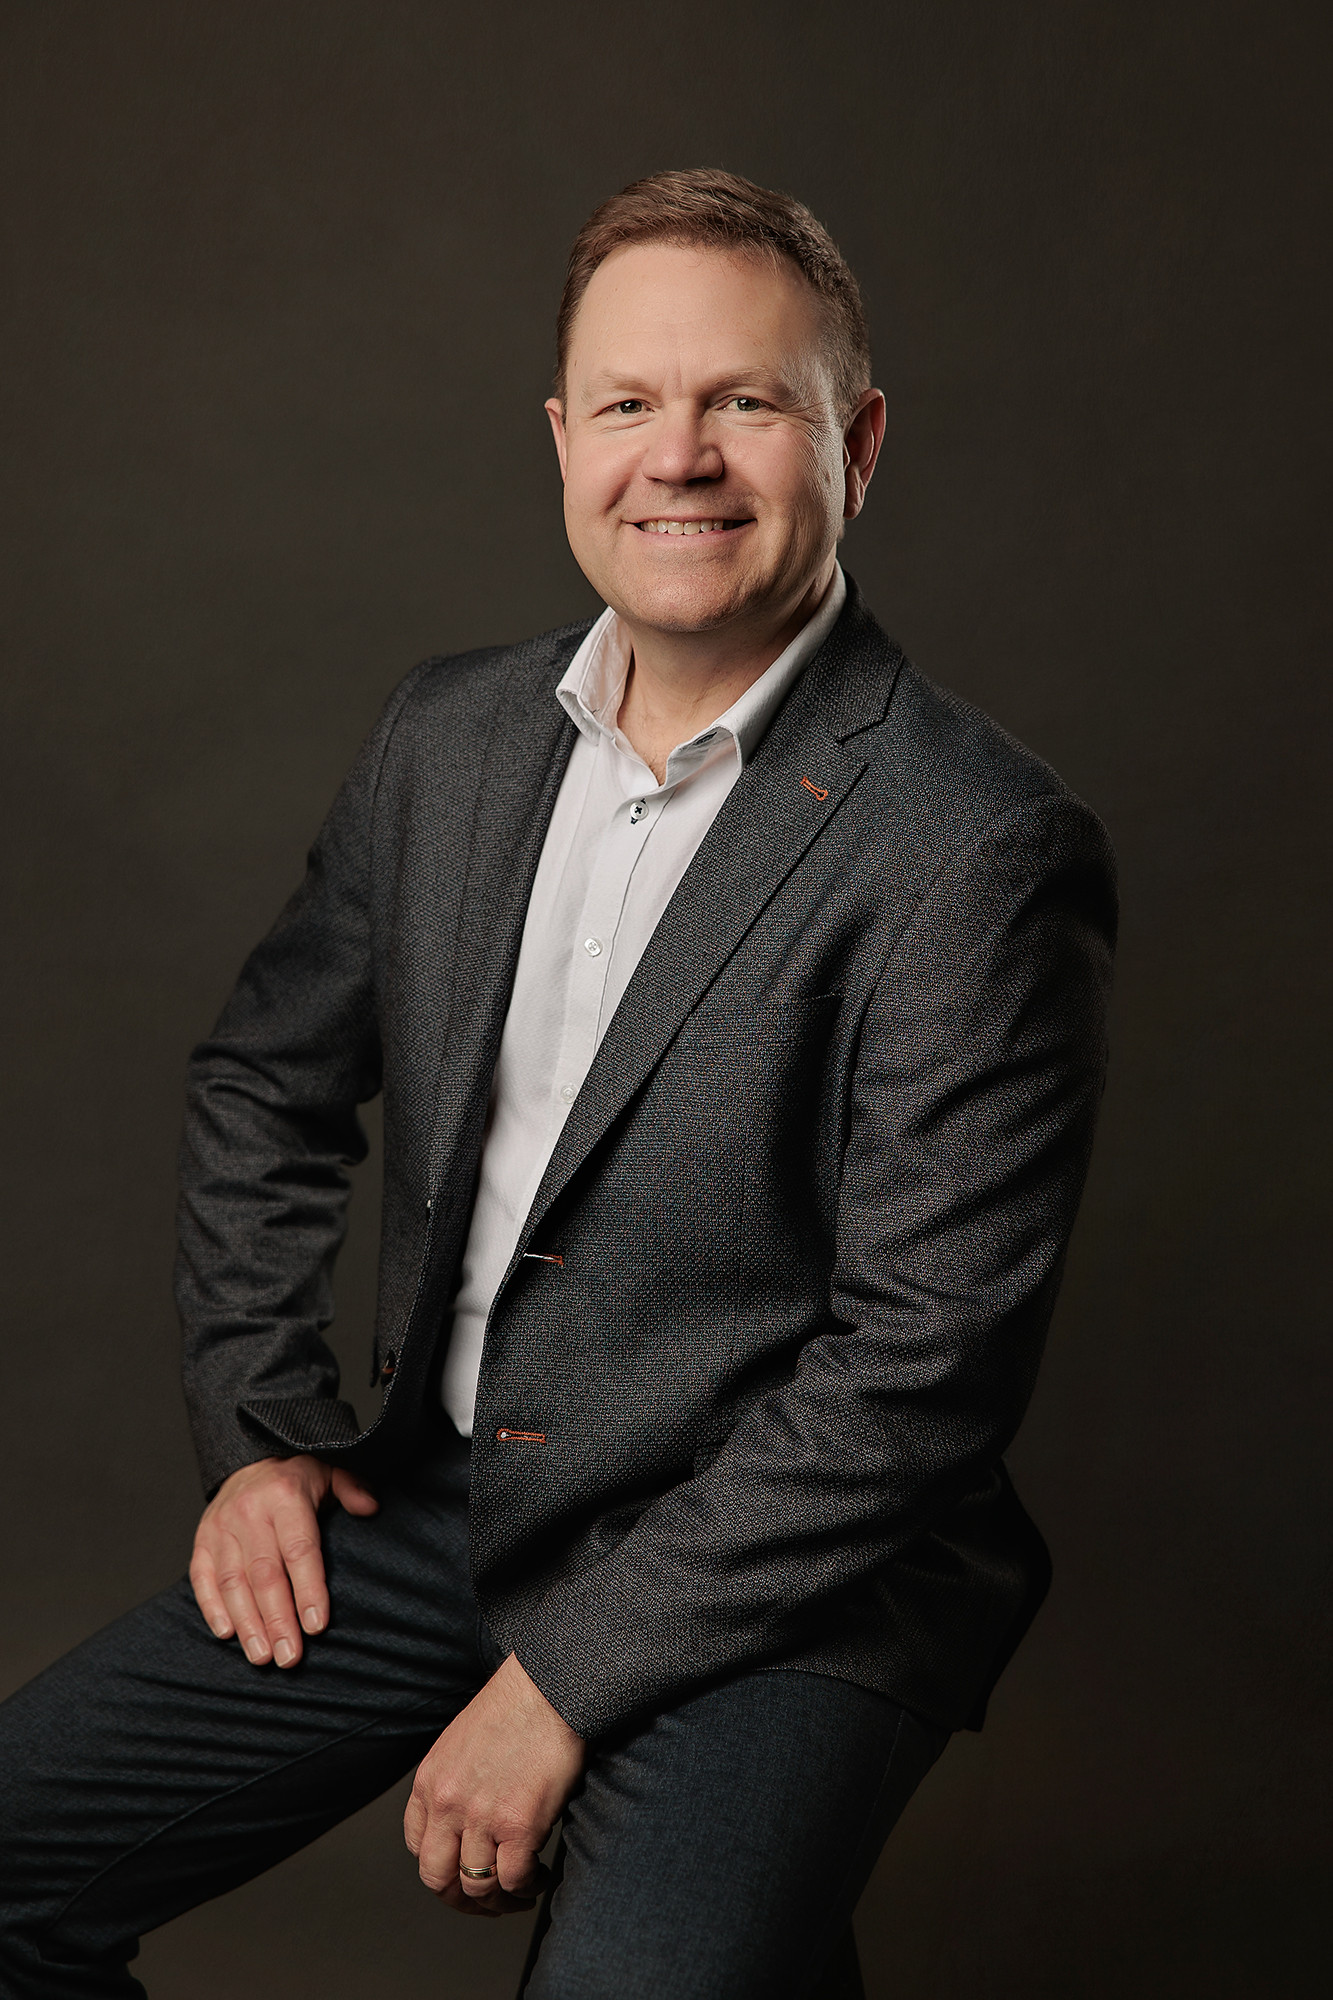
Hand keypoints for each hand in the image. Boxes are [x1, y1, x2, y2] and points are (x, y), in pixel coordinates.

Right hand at [189, 1454, 378, 1667]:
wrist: (250, 1460)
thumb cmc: (297, 1478)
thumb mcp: (331, 1471)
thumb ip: (352, 1488)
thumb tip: (371, 1507)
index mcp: (285, 1496)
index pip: (299, 1550)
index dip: (308, 1590)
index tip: (317, 1626)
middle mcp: (250, 1512)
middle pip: (264, 1574)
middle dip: (277, 1620)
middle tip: (289, 1657)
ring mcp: (221, 1528)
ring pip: (233, 1582)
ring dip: (247, 1623)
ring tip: (262, 1656)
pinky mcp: (202, 1541)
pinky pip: (202, 1577)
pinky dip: (212, 1607)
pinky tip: (227, 1634)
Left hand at [404, 1653, 585, 1916]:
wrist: (549, 1688)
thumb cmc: (516, 1707)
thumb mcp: (462, 1743)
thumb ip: (455, 1782)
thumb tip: (468, 1821)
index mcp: (430, 1781)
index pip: (417, 1846)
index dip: (441, 1867)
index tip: (462, 1872)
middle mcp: (447, 1804)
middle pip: (437, 1878)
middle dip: (462, 1899)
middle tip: (486, 1902)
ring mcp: (481, 1817)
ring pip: (477, 1887)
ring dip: (499, 1901)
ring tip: (521, 1892)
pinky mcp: (519, 1826)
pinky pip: (514, 1880)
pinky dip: (526, 1888)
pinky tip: (539, 1878)